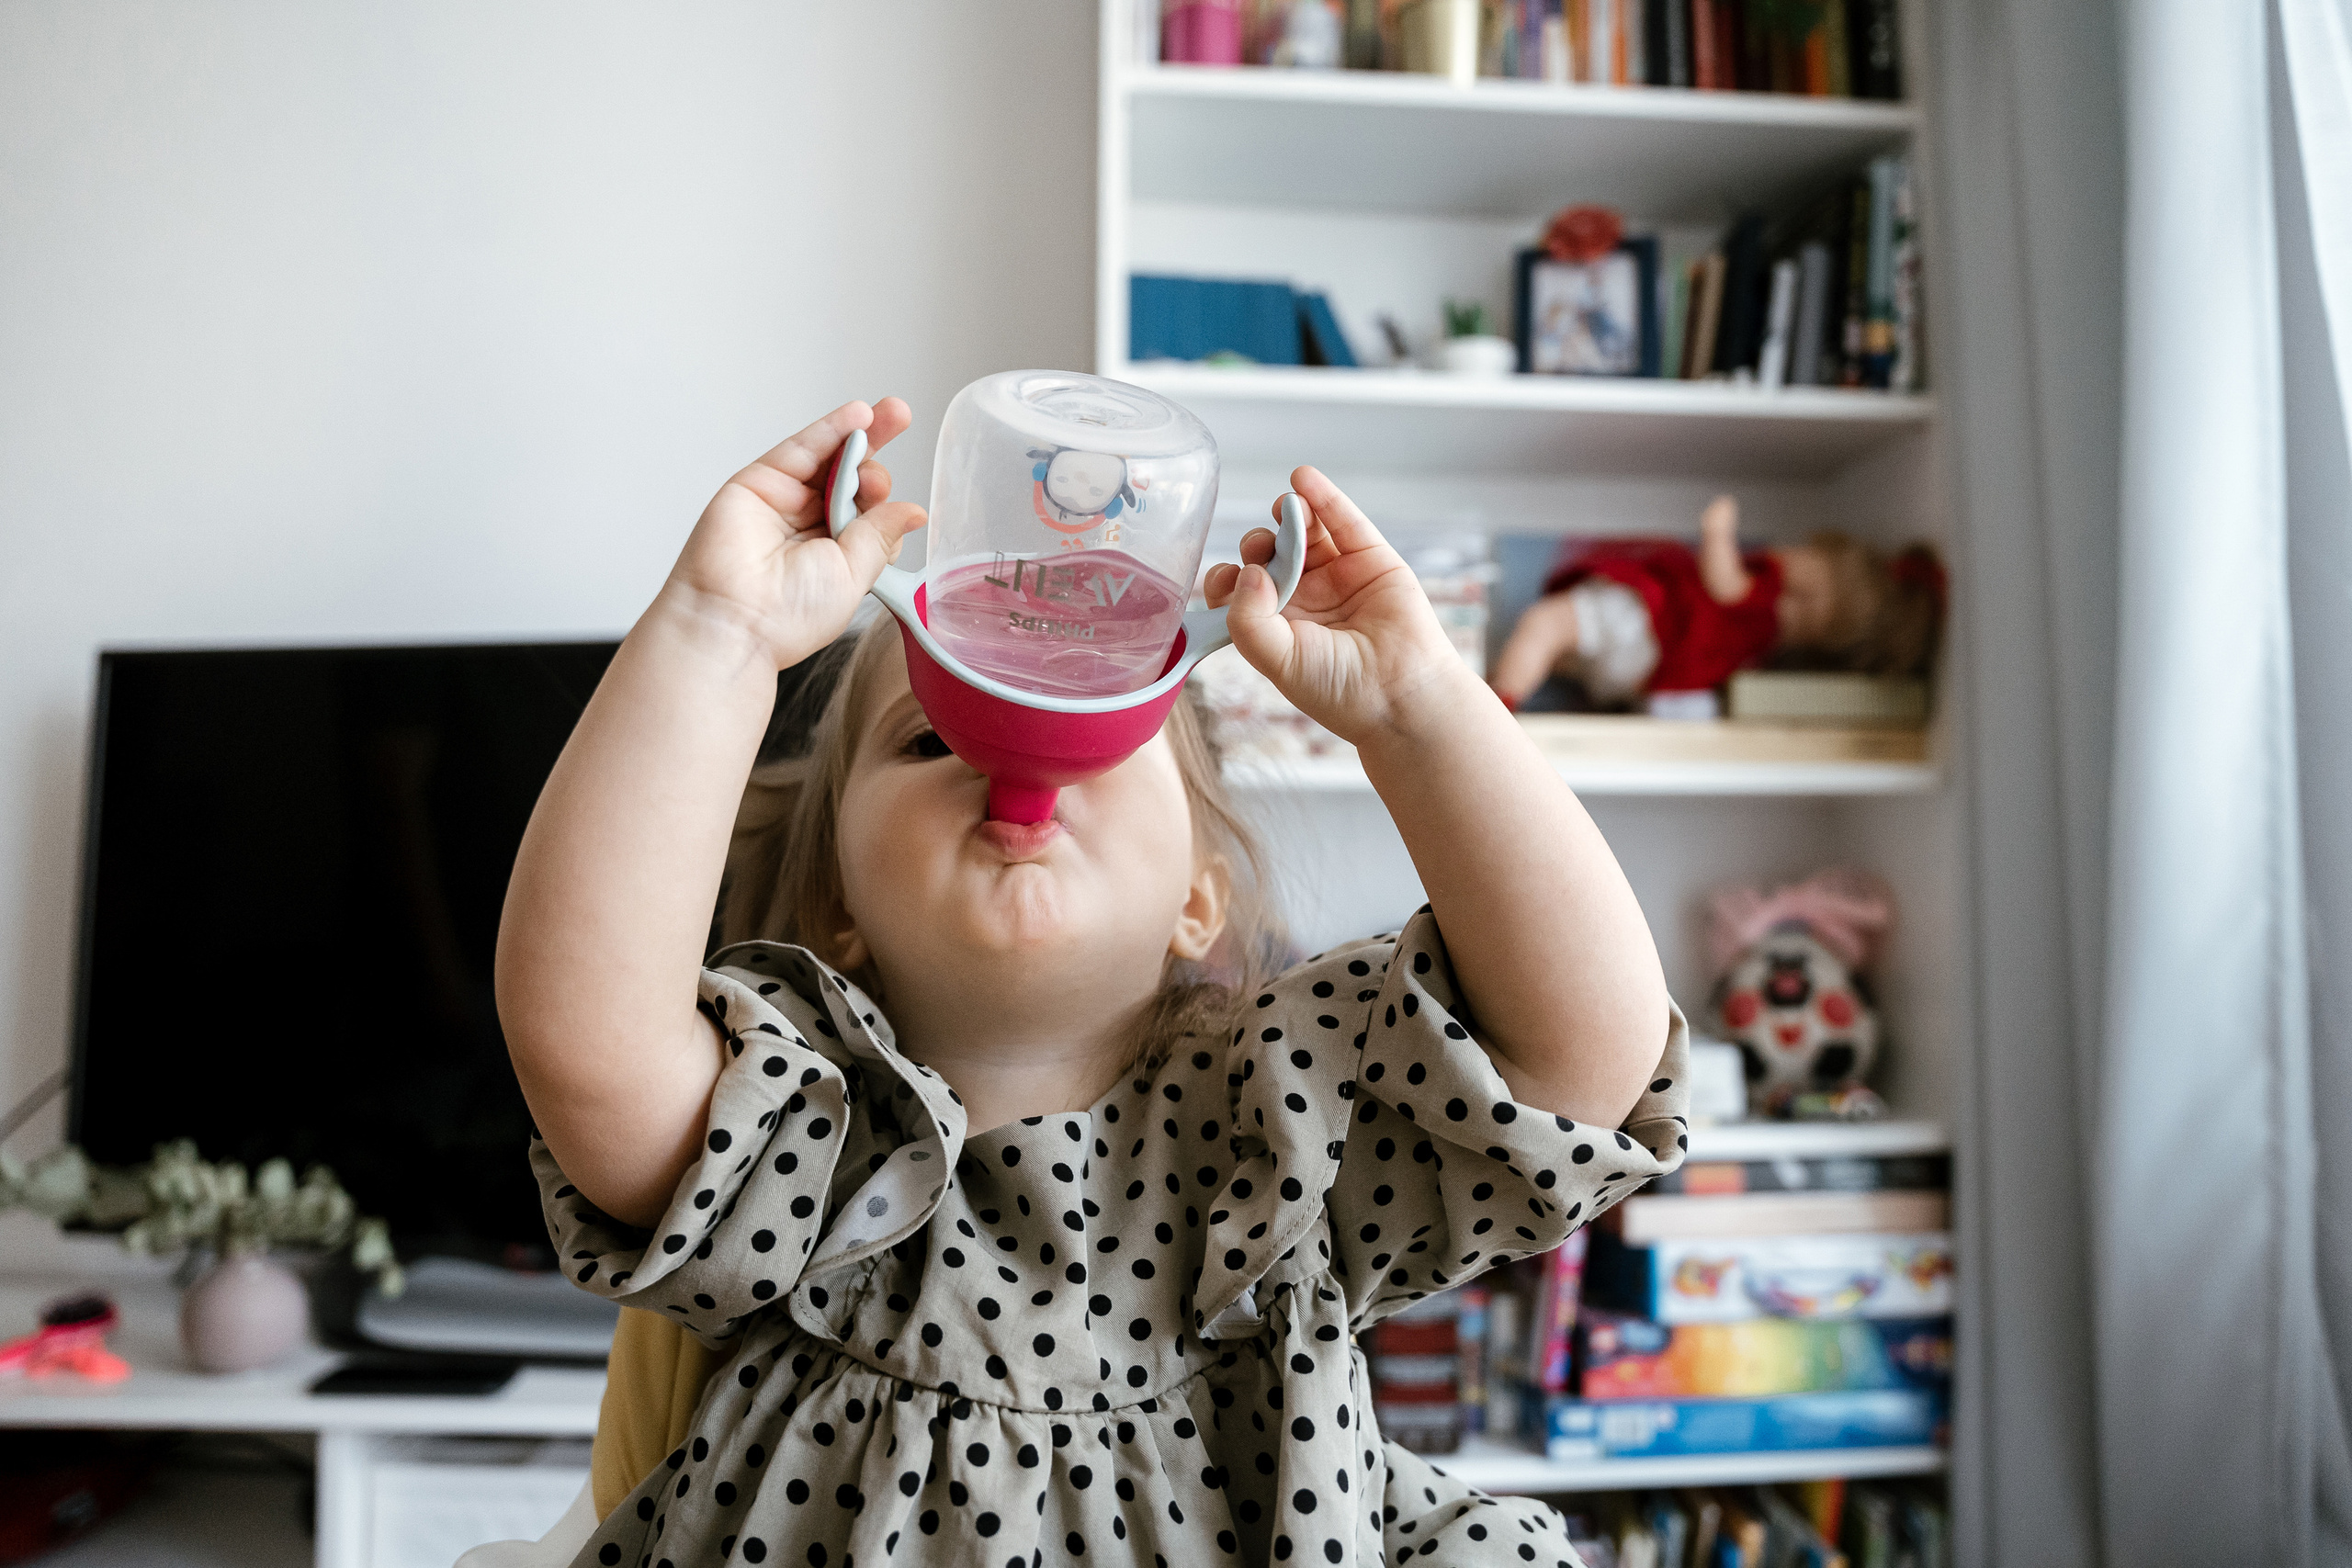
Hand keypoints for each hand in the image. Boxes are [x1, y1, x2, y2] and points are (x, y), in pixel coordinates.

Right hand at [660, 399, 926, 670]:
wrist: (735, 619)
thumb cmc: (789, 614)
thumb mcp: (853, 575)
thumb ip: (879, 537)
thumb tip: (913, 511)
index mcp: (836, 556)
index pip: (869, 514)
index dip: (885, 501)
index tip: (895, 502)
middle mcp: (811, 527)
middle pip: (851, 480)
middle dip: (877, 454)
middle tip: (901, 420)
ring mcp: (785, 502)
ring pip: (829, 459)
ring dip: (862, 433)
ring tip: (893, 412)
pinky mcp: (760, 482)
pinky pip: (801, 450)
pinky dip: (830, 429)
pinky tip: (858, 414)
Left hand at [1202, 466, 1474, 745]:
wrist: (1400, 696)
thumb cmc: (1339, 690)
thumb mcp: (1278, 660)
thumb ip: (1249, 619)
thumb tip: (1247, 570)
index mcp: (1276, 627)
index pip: (1240, 590)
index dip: (1229, 577)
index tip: (1227, 576)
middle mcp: (1304, 599)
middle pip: (1268, 554)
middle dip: (1258, 545)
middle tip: (1262, 550)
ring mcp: (1337, 576)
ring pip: (1304, 532)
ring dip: (1287, 515)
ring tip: (1284, 510)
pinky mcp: (1371, 559)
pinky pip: (1343, 520)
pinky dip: (1322, 496)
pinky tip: (1303, 479)